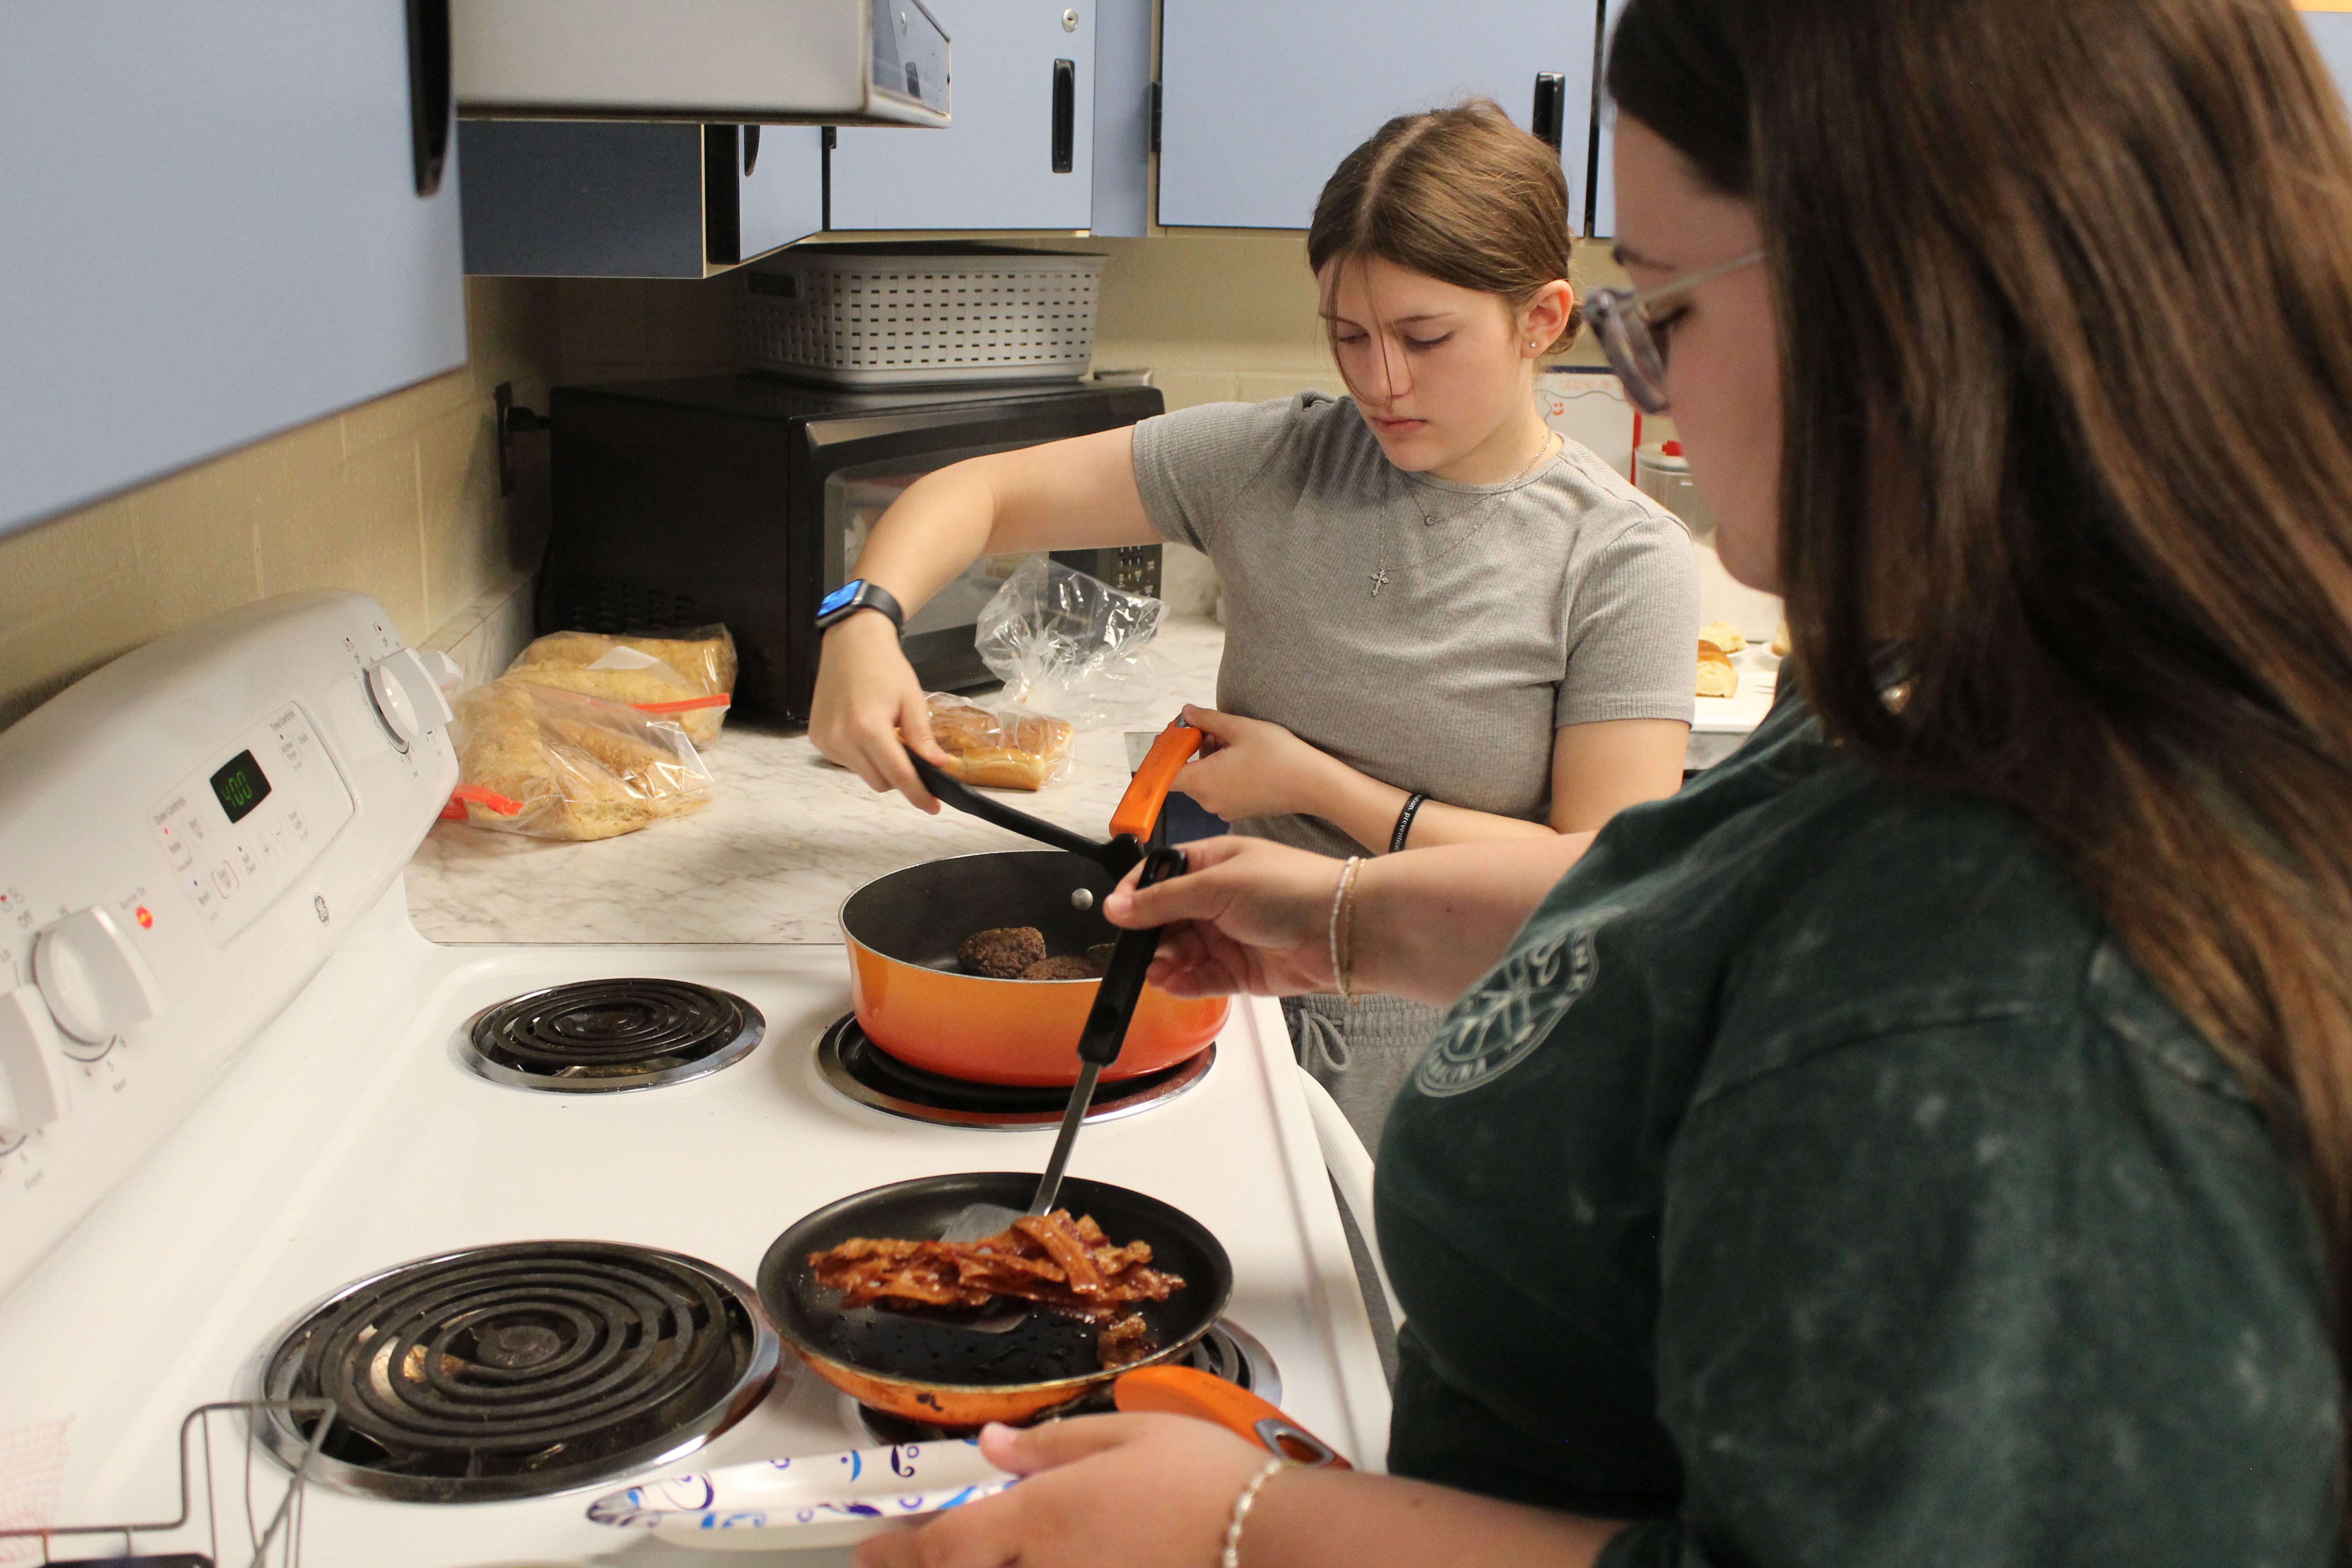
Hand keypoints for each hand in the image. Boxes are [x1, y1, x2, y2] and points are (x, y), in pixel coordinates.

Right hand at [809, 612, 946, 811]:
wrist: (851, 643)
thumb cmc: (885, 667)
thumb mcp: (912, 700)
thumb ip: (922, 737)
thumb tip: (938, 766)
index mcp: (869, 729)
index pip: (899, 775)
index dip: (919, 794)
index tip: (933, 807)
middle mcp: (842, 738)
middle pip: (880, 782)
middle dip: (900, 777)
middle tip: (912, 755)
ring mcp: (826, 740)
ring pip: (863, 774)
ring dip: (880, 766)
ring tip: (885, 735)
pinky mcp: (818, 738)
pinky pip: (846, 762)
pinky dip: (861, 757)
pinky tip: (865, 731)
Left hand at [854, 1415, 1266, 1567]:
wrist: (1271, 1541)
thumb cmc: (1207, 1481)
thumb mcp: (1126, 1435)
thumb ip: (1051, 1447)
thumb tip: (994, 1447)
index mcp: (1041, 1519)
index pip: (942, 1547)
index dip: (896, 1554)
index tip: (870, 1553)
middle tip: (920, 1558)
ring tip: (991, 1556)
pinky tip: (1062, 1563)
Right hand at [1104, 837, 1342, 996]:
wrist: (1340, 930)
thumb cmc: (1289, 889)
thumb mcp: (1217, 885)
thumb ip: (1163, 900)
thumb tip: (1116, 907)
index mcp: (1212, 864)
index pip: (1159, 876)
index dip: (1135, 893)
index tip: (1116, 912)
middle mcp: (1217, 900)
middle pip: (1165, 919)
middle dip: (1148, 935)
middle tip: (1139, 948)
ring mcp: (1228, 936)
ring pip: (1179, 953)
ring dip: (1163, 962)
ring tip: (1158, 969)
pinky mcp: (1239, 971)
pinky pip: (1200, 979)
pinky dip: (1182, 983)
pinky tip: (1170, 983)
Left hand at [1171, 705, 1341, 824]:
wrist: (1313, 785)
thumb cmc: (1278, 755)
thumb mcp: (1240, 727)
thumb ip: (1207, 719)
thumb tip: (1186, 712)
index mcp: (1203, 782)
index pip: (1165, 774)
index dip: (1165, 754)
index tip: (1175, 735)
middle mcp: (1208, 801)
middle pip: (1187, 775)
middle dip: (1194, 750)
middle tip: (1213, 729)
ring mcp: (1224, 809)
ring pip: (1204, 781)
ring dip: (1210, 760)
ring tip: (1234, 740)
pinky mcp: (1238, 811)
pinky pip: (1219, 790)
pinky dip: (1223, 773)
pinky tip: (1243, 757)